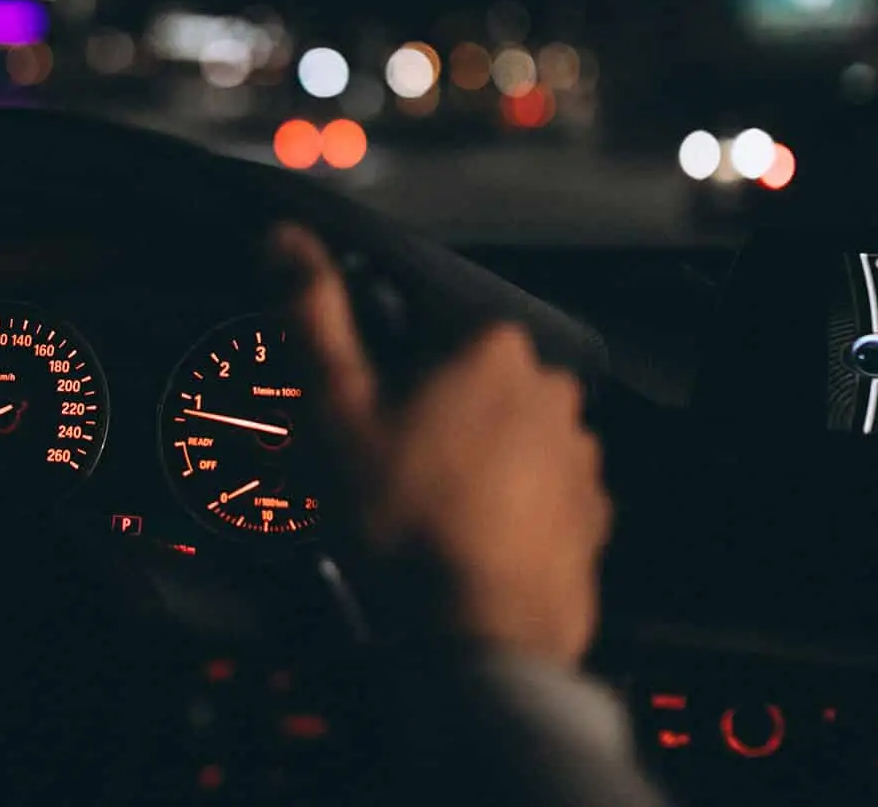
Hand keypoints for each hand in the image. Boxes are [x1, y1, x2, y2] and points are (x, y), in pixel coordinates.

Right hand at [272, 224, 610, 665]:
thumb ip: (312, 315)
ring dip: (468, 458)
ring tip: (419, 510)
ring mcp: (577, 455)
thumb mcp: (334, 410)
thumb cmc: (404, 522)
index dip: (383, 361)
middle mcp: (549, 389)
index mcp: (490, 348)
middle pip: (467, 381)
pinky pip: (536, 492)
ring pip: (504, 436)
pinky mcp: (589, 516)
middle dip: (426, 412)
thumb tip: (289, 238)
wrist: (478, 638)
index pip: (427, 320)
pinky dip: (503, 506)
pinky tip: (461, 537)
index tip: (360, 405)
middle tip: (381, 465)